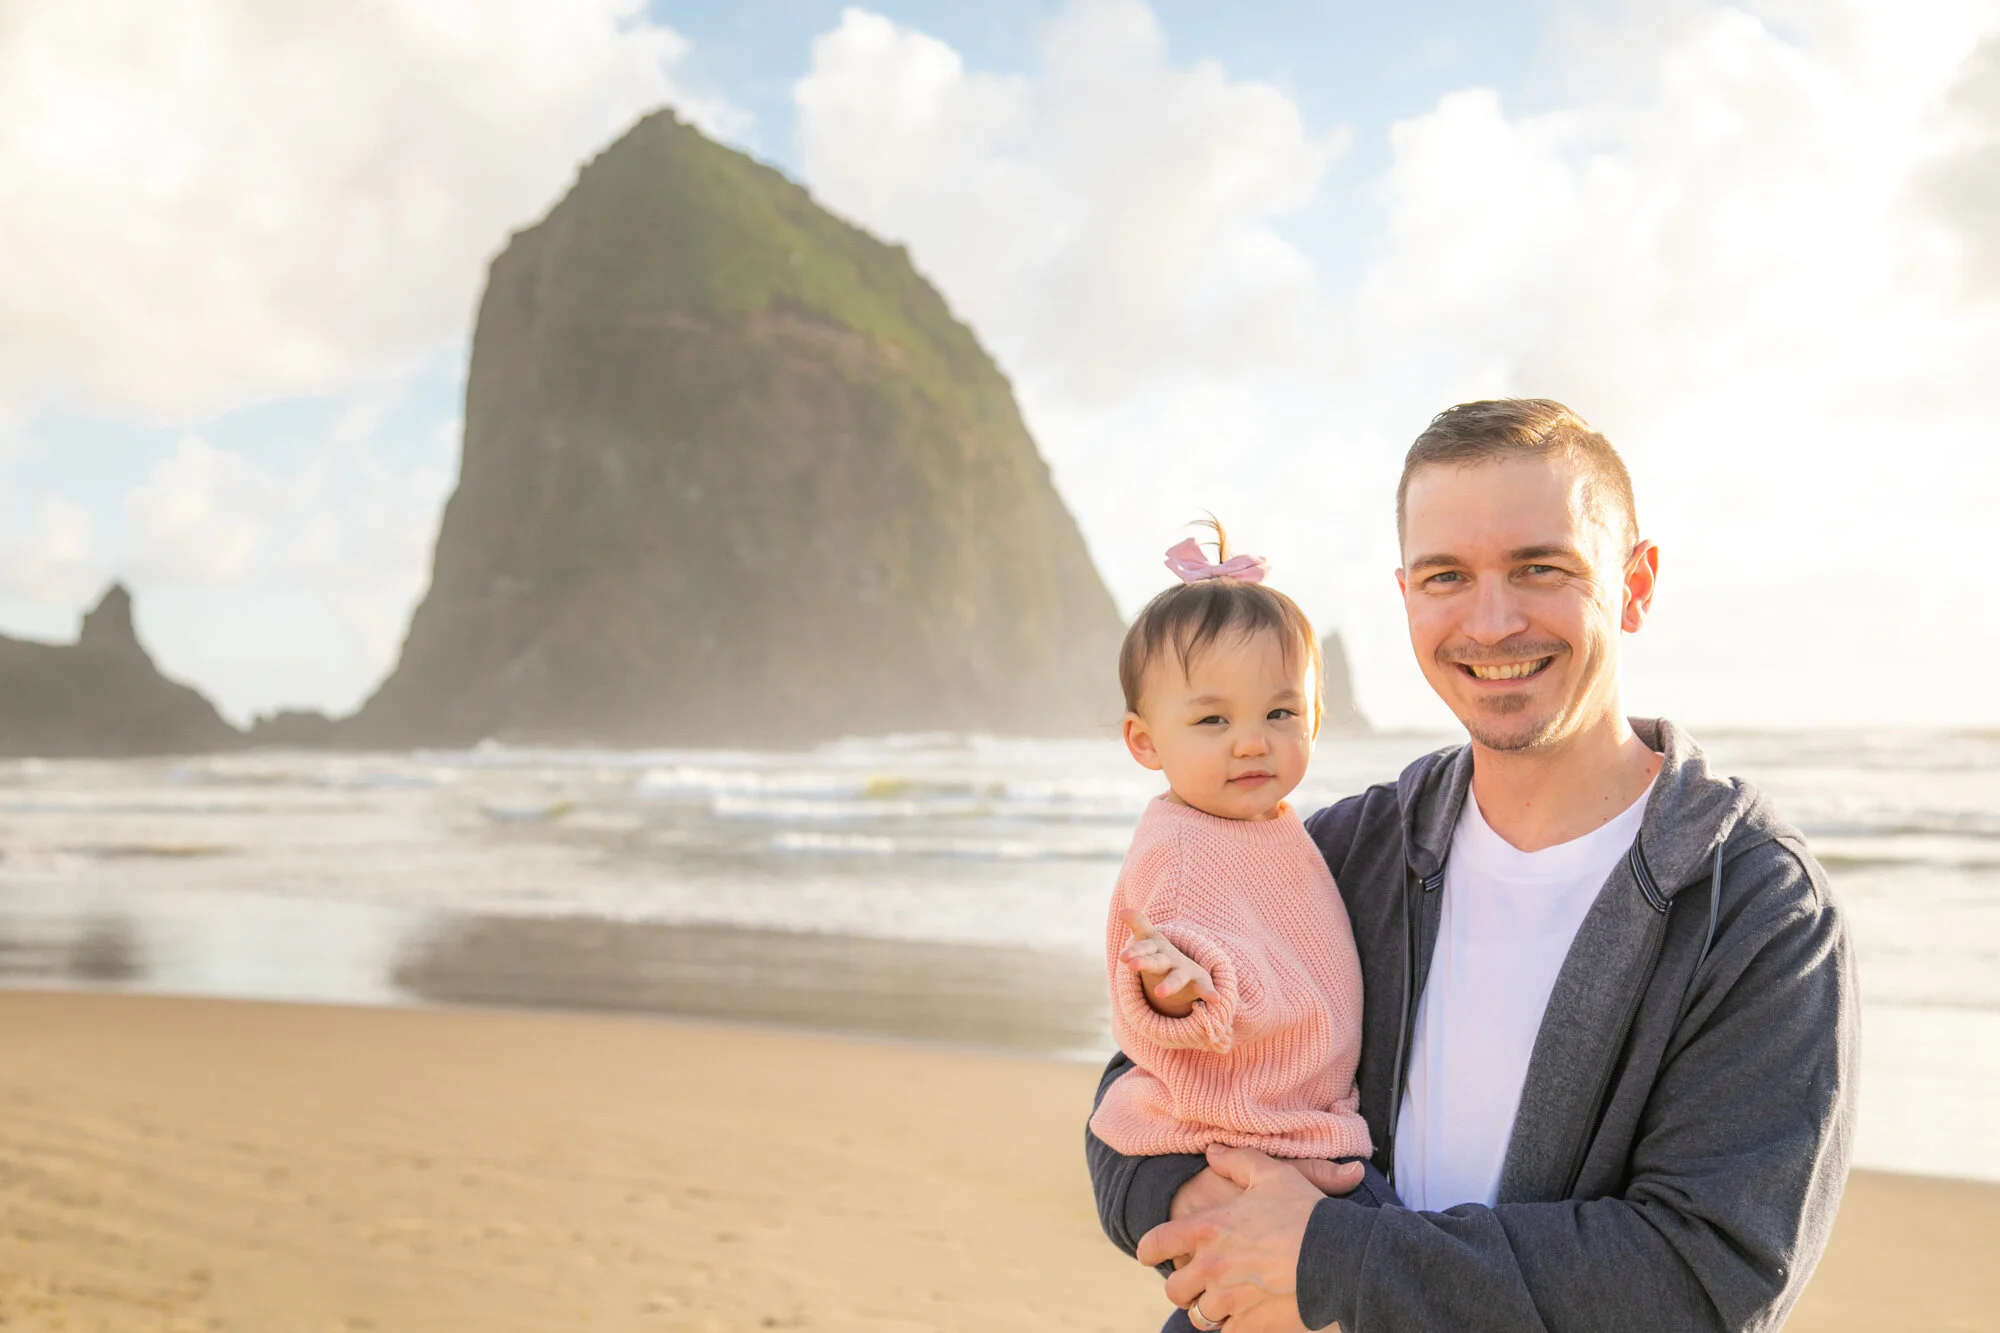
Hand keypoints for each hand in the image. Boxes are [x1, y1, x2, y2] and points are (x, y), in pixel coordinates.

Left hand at [1119, 910, 1219, 1016]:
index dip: (1134, 951)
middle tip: (1132, 965)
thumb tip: (1122, 911)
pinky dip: (1209, 992)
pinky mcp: (1198, 982)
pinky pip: (1204, 987)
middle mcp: (1170, 959)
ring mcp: (1184, 971)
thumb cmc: (1160, 954)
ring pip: (1177, 977)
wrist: (1186, 969)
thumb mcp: (1149, 940)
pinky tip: (1215, 999)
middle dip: (1145, 962)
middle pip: (1156, 961)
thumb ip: (1138, 924)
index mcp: (1157, 950)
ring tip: (1159, 994)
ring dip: (1170, 984)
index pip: (1145, 948)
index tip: (1122, 957)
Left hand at [1139, 1147, 1328, 1331]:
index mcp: (1208, 1229)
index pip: (1156, 1243)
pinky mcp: (1250, 1325)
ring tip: (1224, 1300)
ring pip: (1200, 1316)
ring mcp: (1229, 1300)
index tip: (1152, 1254)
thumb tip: (1211, 1152)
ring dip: (1208, 1309)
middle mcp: (1211, 1267)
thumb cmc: (1305, 1212)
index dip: (1150, 1249)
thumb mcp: (1272, 1174)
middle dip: (1183, 1287)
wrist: (1339, 1256)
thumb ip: (1237, 1161)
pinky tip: (1246, 1315)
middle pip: (1175, 1290)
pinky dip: (1233, 1327)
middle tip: (1197, 1282)